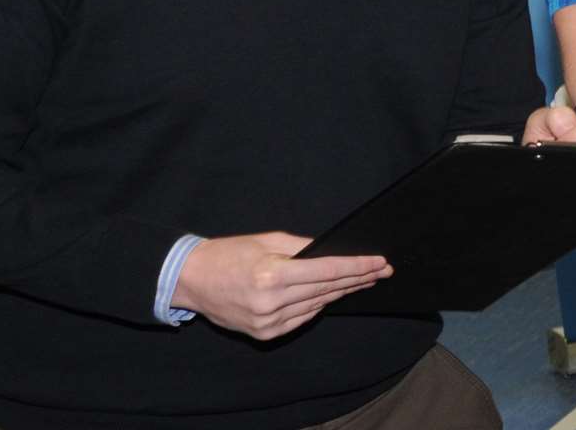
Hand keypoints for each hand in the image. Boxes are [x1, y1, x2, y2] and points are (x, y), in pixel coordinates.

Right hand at [172, 232, 389, 339]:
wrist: (192, 279)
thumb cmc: (229, 254)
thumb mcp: (268, 240)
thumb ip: (303, 247)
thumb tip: (333, 251)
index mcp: (273, 275)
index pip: (328, 272)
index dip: (357, 267)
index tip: (380, 263)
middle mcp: (272, 302)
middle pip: (327, 290)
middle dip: (357, 279)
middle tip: (382, 271)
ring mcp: (268, 322)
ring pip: (317, 305)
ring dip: (342, 293)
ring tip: (364, 281)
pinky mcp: (264, 334)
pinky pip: (301, 318)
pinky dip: (317, 305)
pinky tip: (333, 295)